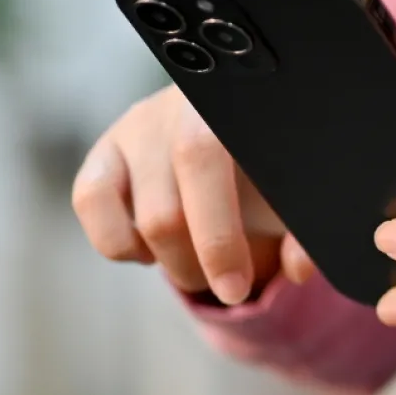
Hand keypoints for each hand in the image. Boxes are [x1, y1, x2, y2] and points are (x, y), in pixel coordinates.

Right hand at [72, 86, 314, 304]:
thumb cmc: (270, 166)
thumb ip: (303, 229)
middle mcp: (179, 105)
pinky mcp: (104, 152)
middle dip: (199, 264)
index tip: (236, 286)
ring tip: (201, 266)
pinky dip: (122, 245)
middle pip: (168, 209)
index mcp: (233, 107)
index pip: (205, 161)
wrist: (237, 133)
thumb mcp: (291, 192)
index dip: (218, 235)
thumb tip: (299, 269)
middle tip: (230, 289)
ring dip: (174, 264)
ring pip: (142, 219)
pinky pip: (91, 205)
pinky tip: (153, 246)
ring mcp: (138, 125)